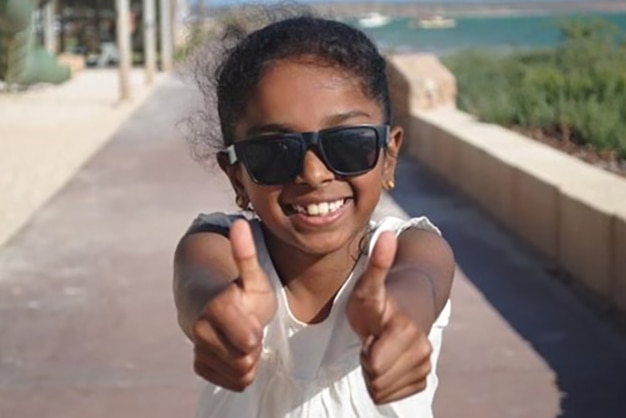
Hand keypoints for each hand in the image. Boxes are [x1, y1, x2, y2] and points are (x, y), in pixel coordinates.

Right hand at [191, 219, 276, 391]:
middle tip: (248, 328)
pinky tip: (234, 350)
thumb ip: (246, 254)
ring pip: (239, 373)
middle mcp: (201, 328)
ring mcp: (198, 348)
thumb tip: (240, 222)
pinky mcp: (199, 365)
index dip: (256, 332)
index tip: (252, 320)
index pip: (249, 341)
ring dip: (248, 359)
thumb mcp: (252, 275)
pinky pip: (231, 382)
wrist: (209, 305)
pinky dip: (238, 370)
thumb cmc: (239, 290)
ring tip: (242, 338)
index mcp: (218, 306)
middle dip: (253, 347)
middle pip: (245, 361)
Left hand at [346, 231, 432, 403]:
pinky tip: (389, 358)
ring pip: (383, 389)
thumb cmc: (382, 298)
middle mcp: (418, 347)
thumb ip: (377, 264)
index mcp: (403, 329)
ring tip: (380, 346)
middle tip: (373, 339)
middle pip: (376, 380)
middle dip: (368, 362)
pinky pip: (392, 394)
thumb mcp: (370, 283)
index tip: (371, 336)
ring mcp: (424, 362)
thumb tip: (387, 233)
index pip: (374, 365)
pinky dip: (387, 381)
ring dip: (376, 371)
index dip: (366, 351)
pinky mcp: (424, 376)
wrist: (412, 305)